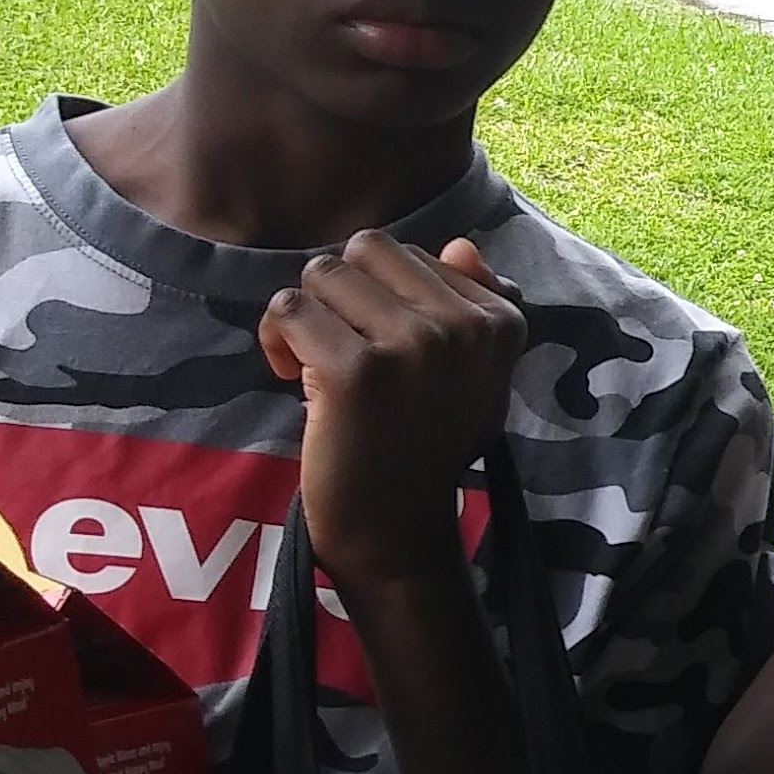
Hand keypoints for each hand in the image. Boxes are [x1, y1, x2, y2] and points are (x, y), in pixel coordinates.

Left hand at [261, 234, 522, 586]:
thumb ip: (474, 307)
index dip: (377, 295)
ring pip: (322, 274)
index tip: (375, 344)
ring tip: (311, 362)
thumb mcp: (474, 376)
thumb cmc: (427, 447)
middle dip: (338, 293)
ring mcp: (413, 346)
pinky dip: (275, 339)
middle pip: (365, 251)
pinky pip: (289, 309)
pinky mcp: (357, 371)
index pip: (410, 253)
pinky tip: (288, 375)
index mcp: (499, 320)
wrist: (396, 529)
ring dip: (304, 315)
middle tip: (335, 345)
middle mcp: (464, 327)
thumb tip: (461, 245)